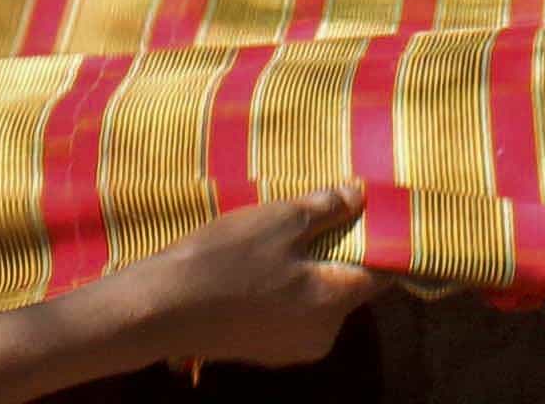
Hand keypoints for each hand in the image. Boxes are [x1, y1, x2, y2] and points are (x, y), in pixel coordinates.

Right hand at [112, 187, 383, 369]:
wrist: (161, 309)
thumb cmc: (225, 261)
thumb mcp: (280, 220)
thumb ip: (327, 207)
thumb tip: (360, 194)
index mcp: (334, 304)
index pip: (383, 272)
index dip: (383, 238)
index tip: (376, 210)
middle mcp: (321, 335)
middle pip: (348, 285)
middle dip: (339, 248)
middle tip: (319, 210)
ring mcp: (291, 349)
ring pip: (317, 297)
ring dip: (308, 266)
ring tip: (281, 231)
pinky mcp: (263, 350)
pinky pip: (291, 311)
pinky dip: (285, 286)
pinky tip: (259, 262)